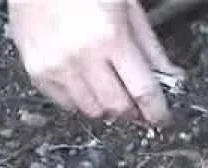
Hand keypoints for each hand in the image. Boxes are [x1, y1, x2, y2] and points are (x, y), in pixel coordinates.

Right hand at [8, 0, 183, 127]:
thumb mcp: (129, 10)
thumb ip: (151, 49)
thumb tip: (171, 77)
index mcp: (110, 37)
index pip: (143, 91)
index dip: (157, 111)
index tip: (162, 117)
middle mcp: (81, 56)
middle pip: (117, 108)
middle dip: (133, 110)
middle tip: (137, 102)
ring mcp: (55, 66)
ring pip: (92, 111)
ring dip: (108, 107)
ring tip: (111, 88)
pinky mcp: (36, 71)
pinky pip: (66, 105)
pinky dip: (82, 101)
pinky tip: (87, 82)